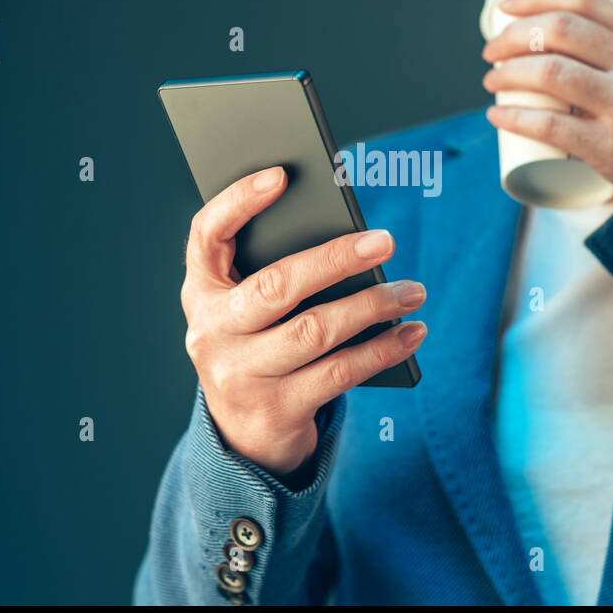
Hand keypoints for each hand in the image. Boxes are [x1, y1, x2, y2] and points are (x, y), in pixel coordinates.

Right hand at [181, 165, 426, 477]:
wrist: (243, 437)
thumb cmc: (260, 348)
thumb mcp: (249, 311)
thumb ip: (278, 273)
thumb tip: (352, 240)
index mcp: (201, 292)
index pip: (206, 234)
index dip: (238, 201)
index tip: (281, 175)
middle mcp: (211, 332)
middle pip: (276, 285)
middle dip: (335, 259)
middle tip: (385, 240)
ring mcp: (240, 376)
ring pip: (314, 331)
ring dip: (372, 307)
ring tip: (411, 291)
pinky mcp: (275, 411)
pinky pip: (339, 373)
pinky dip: (381, 350)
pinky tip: (411, 332)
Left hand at [480, 0, 612, 199]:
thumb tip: (566, 41)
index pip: (588, 0)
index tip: (507, 6)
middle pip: (561, 30)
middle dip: (513, 35)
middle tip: (491, 50)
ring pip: (550, 73)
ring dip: (508, 73)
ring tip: (492, 81)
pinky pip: (550, 126)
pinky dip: (515, 117)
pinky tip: (497, 115)